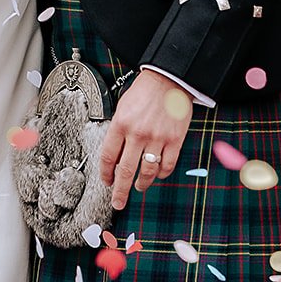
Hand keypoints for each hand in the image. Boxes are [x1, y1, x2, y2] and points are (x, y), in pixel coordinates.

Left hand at [99, 70, 193, 210]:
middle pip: (125, 170)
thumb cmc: (144, 91)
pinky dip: (160, 174)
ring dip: (141, 184)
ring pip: (147, 172)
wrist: (168, 79)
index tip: (106, 182)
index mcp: (121, 123)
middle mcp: (138, 133)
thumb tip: (114, 155)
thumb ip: (118, 130)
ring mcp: (157, 138)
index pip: (109, 156)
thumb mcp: (123, 107)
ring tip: (138, 187)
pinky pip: (166, 166)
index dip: (106, 174)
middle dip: (120, 191)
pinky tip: (156, 174)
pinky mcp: (174, 140)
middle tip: (117, 202)